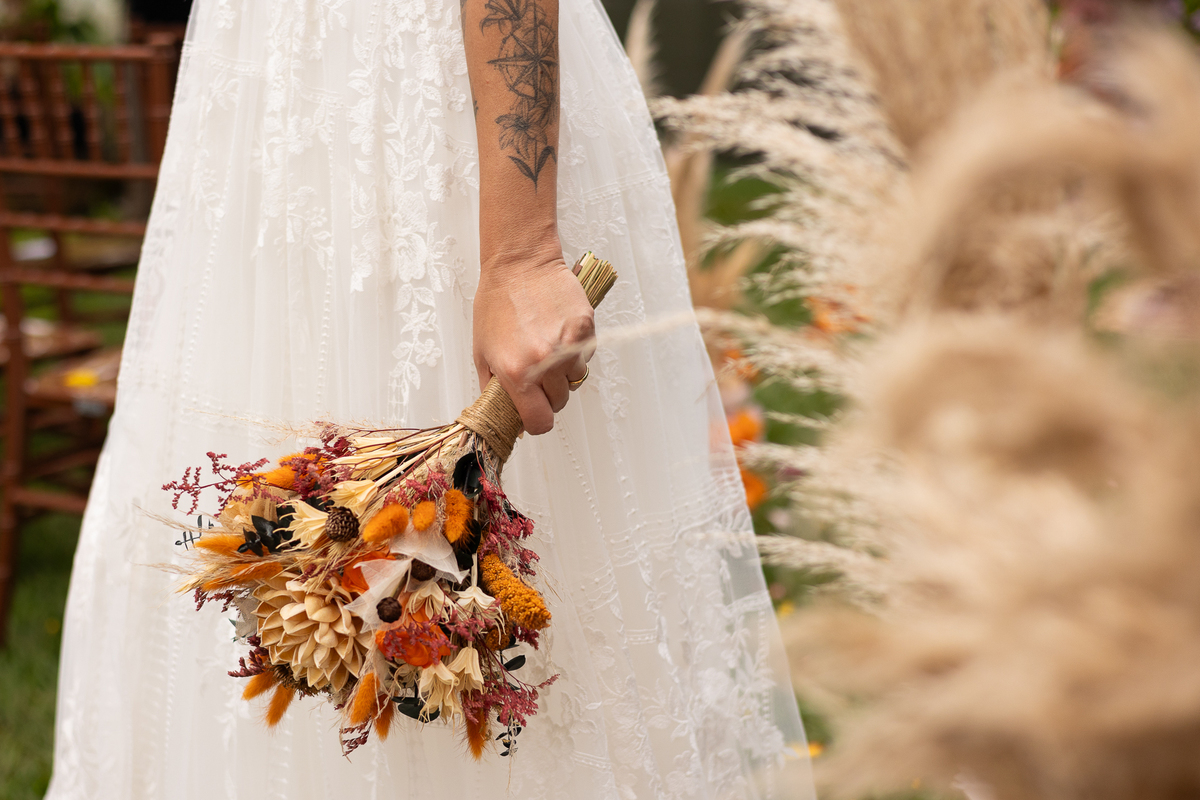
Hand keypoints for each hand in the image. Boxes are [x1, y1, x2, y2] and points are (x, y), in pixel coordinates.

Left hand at [473, 245, 593, 434]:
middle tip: (537, 374)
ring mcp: (568, 345)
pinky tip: (559, 333)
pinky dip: (576, 351)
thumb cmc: (497, 303)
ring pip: (575, 379)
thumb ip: (494, 390)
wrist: (520, 263)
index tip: (534, 412)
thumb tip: (508, 419)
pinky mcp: (585, 328)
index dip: (536, 421)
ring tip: (548, 348)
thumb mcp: (481, 351)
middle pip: (560, 402)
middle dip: (549, 394)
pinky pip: (586, 355)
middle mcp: (545, 362)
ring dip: (564, 372)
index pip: (539, 421)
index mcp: (516, 373)